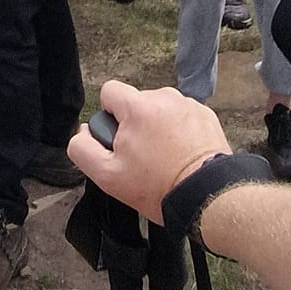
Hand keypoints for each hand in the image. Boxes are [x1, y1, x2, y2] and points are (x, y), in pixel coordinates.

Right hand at [68, 80, 233, 225]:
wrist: (207, 198)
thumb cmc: (159, 188)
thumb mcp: (108, 176)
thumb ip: (82, 148)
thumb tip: (83, 131)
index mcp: (137, 107)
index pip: (110, 91)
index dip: (109, 116)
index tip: (119, 140)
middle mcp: (164, 97)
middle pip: (137, 103)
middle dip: (136, 126)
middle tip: (144, 157)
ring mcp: (188, 105)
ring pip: (161, 110)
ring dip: (159, 128)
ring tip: (167, 159)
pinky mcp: (207, 116)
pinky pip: (183, 117)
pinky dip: (181, 132)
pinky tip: (184, 156)